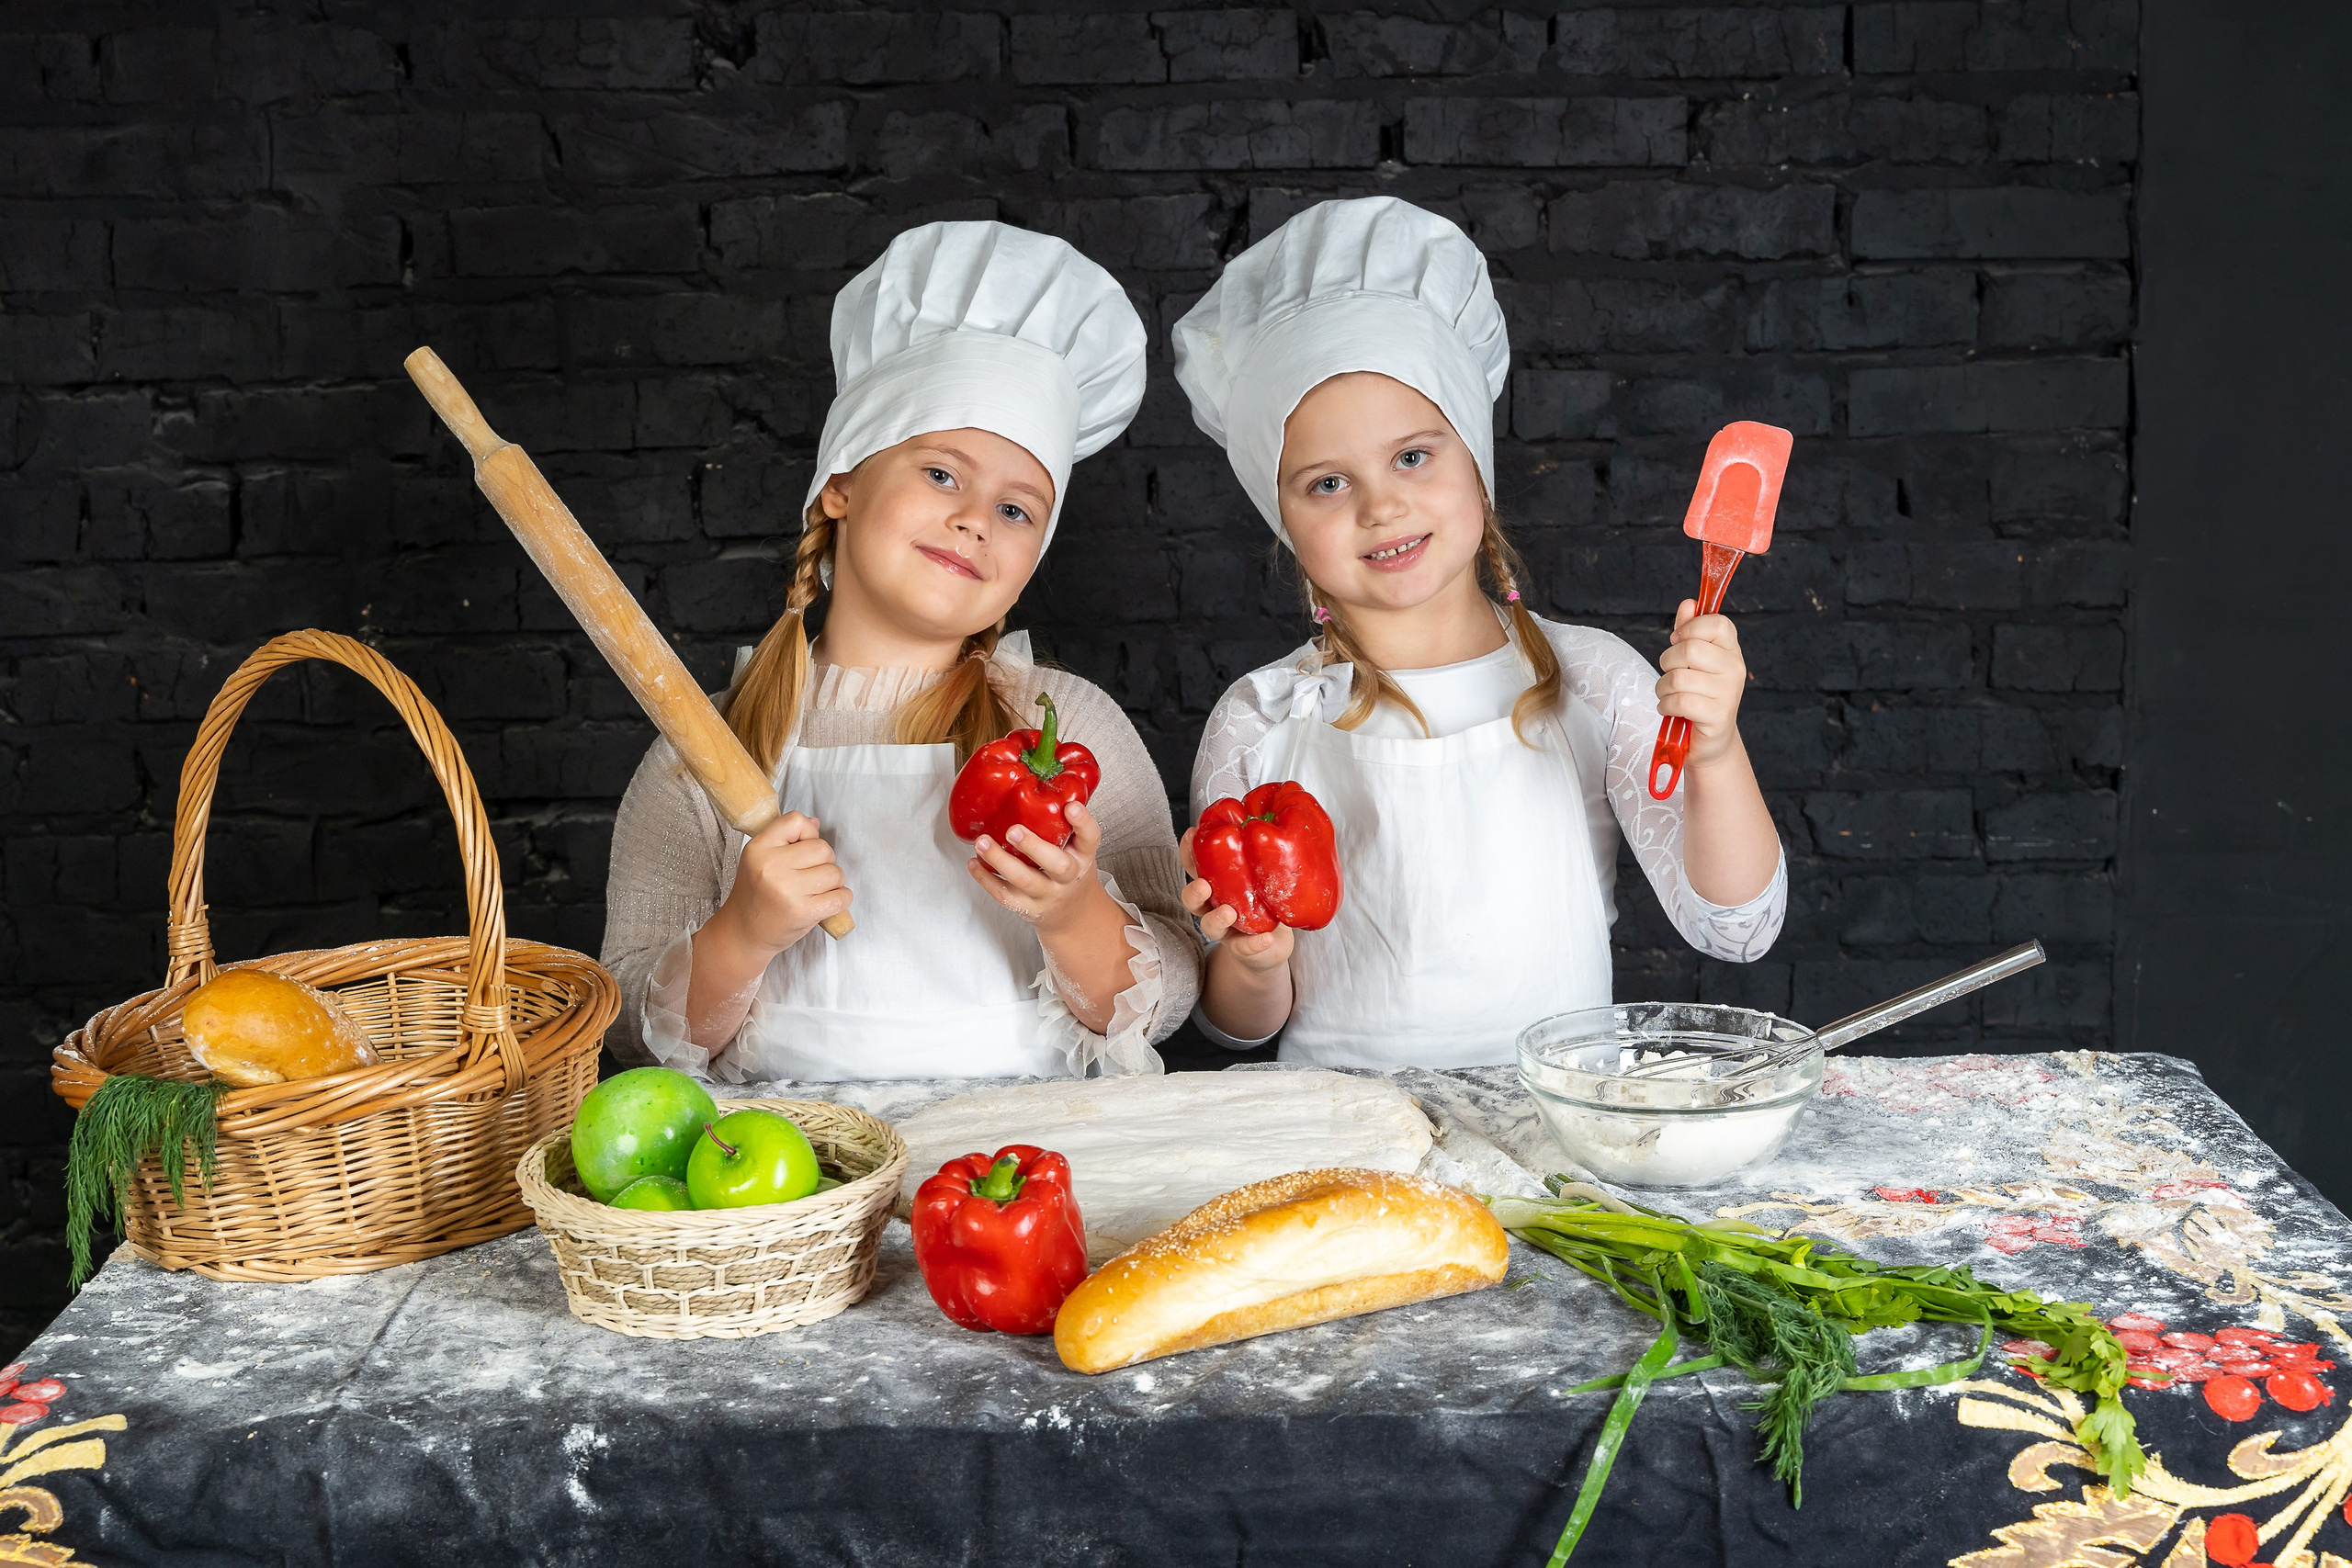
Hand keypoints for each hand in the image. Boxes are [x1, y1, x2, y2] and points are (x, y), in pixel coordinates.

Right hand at [712, 811, 851, 955]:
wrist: (744, 932)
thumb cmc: (756, 895)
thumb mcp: (759, 859)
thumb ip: (786, 839)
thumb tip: (815, 824)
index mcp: (759, 848)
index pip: (796, 821)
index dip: (807, 833)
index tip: (801, 849)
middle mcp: (772, 866)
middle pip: (823, 848)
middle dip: (824, 861)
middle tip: (809, 875)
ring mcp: (788, 890)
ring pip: (835, 872)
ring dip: (833, 881)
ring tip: (815, 890)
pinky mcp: (803, 912)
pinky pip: (841, 896)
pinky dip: (841, 898)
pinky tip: (826, 901)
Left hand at [968, 799, 1116, 937]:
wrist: (1073, 914)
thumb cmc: (1070, 870)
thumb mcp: (1077, 847)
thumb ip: (1063, 822)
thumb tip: (1040, 777)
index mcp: (1083, 856)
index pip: (1090, 838)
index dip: (1083, 822)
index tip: (1071, 806)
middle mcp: (1068, 876)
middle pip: (1057, 865)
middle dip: (1034, 847)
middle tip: (1013, 830)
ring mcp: (1048, 894)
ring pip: (1025, 881)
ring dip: (1000, 861)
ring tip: (982, 842)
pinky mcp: (1028, 907)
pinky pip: (1005, 895)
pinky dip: (986, 879)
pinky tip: (974, 863)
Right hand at [1178, 828, 1294, 971]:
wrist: (1273, 943)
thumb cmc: (1265, 900)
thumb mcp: (1262, 874)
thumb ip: (1263, 853)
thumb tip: (1280, 815)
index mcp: (1217, 885)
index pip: (1195, 867)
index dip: (1188, 852)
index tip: (1192, 835)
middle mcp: (1214, 907)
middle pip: (1192, 899)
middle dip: (1193, 891)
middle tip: (1204, 884)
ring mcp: (1227, 930)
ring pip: (1210, 926)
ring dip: (1217, 918)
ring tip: (1229, 912)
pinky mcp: (1244, 949)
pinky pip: (1245, 948)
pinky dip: (1254, 944)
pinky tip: (1265, 939)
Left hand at [1656, 601, 1748, 768]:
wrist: (1710, 739)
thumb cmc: (1698, 694)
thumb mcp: (1693, 659)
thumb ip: (1689, 630)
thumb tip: (1689, 603)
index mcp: (1731, 650)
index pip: (1717, 623)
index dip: (1690, 628)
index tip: (1678, 640)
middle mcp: (1734, 669)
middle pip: (1690, 650)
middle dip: (1668, 661)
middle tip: (1671, 672)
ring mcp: (1728, 694)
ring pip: (1678, 678)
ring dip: (1663, 687)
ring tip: (1669, 694)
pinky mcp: (1717, 717)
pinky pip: (1679, 701)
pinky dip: (1665, 705)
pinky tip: (1670, 708)